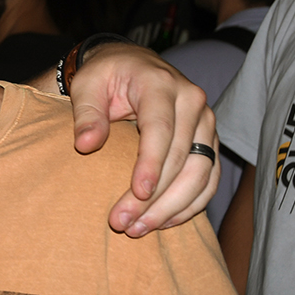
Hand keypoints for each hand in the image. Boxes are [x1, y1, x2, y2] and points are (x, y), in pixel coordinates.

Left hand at [68, 42, 218, 236]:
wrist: (132, 65)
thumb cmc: (106, 75)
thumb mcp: (87, 85)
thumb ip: (86, 113)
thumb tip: (85, 145)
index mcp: (161, 84)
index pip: (161, 129)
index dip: (151, 164)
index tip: (137, 194)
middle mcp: (192, 102)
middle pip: (182, 157)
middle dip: (155, 197)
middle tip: (124, 224)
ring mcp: (206, 123)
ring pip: (201, 173)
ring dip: (173, 207)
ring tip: (139, 229)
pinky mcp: (209, 142)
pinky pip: (208, 179)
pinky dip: (190, 204)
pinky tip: (163, 222)